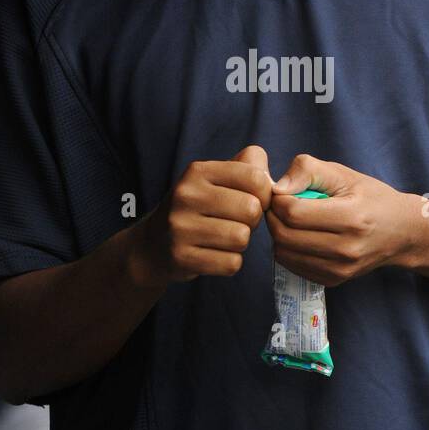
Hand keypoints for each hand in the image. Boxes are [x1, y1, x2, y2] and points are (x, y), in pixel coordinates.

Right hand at [139, 144, 272, 283]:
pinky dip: (230, 263)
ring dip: (240, 243)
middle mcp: (186, 195)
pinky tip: (215, 255)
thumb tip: (275, 182)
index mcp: (198, 171)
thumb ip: (249, 166)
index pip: (255, 178)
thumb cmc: (197, 208)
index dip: (264, 194)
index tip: (253, 201)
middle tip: (237, 222)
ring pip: (242, 238)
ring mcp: (180, 227)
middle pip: (251, 209)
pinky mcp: (181, 257)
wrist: (153, 244)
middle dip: (252, 221)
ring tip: (225, 238)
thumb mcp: (216, 179)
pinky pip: (230, 263)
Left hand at [266, 154, 414, 286]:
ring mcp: (340, 269)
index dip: (279, 199)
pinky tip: (300, 236)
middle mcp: (346, 249)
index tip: (283, 192)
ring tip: (290, 220)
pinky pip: (293, 267)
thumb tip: (278, 188)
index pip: (294, 212)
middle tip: (280, 205)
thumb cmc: (372, 198)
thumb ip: (309, 171)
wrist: (402, 232)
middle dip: (274, 217)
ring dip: (278, 234)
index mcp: (351, 218)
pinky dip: (288, 250)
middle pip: (285, 235)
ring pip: (284, 253)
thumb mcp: (344, 174)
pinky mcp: (334, 280)